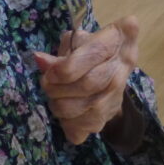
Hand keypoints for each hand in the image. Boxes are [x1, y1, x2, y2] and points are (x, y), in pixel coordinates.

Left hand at [34, 16, 139, 144]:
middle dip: (60, 88)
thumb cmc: (87, 50)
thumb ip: (59, 54)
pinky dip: (71, 125)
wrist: (108, 68)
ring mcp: (121, 90)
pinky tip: (65, 116)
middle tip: (46, 86)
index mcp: (117, 38)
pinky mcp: (113, 112)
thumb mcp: (73, 44)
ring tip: (54, 100)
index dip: (67, 67)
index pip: (95, 53)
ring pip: (92, 109)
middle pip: (91, 84)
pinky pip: (91, 126)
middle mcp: (124, 64)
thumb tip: (40, 60)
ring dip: (63, 108)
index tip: (49, 74)